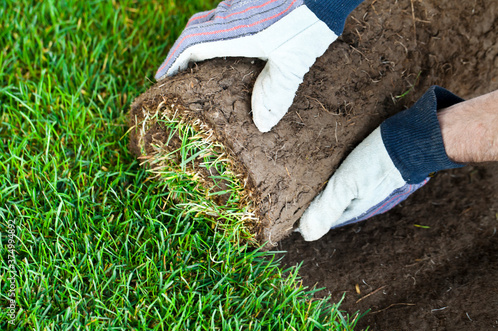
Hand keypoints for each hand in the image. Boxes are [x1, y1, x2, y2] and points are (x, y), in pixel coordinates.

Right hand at [155, 0, 336, 131]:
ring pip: (207, 22)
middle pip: (193, 31)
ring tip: (196, 62)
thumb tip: (262, 124)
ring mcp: (239, 5)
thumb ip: (275, 93)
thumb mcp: (292, 64)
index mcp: (234, 32)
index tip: (160, 79)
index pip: (191, 46)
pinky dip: (214, 33)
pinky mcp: (251, 2)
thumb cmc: (309, 24)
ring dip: (196, 41)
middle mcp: (230, 14)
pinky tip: (227, 45)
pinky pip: (223, 17)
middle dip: (180, 53)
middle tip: (174, 73)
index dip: (173, 63)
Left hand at [298, 86, 464, 240]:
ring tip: (310, 174)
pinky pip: (353, 172)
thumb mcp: (346, 183)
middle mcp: (365, 199)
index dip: (308, 213)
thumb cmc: (376, 161)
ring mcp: (372, 183)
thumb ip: (327, 207)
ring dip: (329, 183)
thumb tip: (306, 235)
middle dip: (318, 198)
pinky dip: (340, 169)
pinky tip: (333, 161)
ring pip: (344, 187)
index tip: (290, 207)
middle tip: (297, 189)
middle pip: (335, 203)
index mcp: (357, 208)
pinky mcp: (375, 167)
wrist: (410, 137)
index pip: (326, 216)